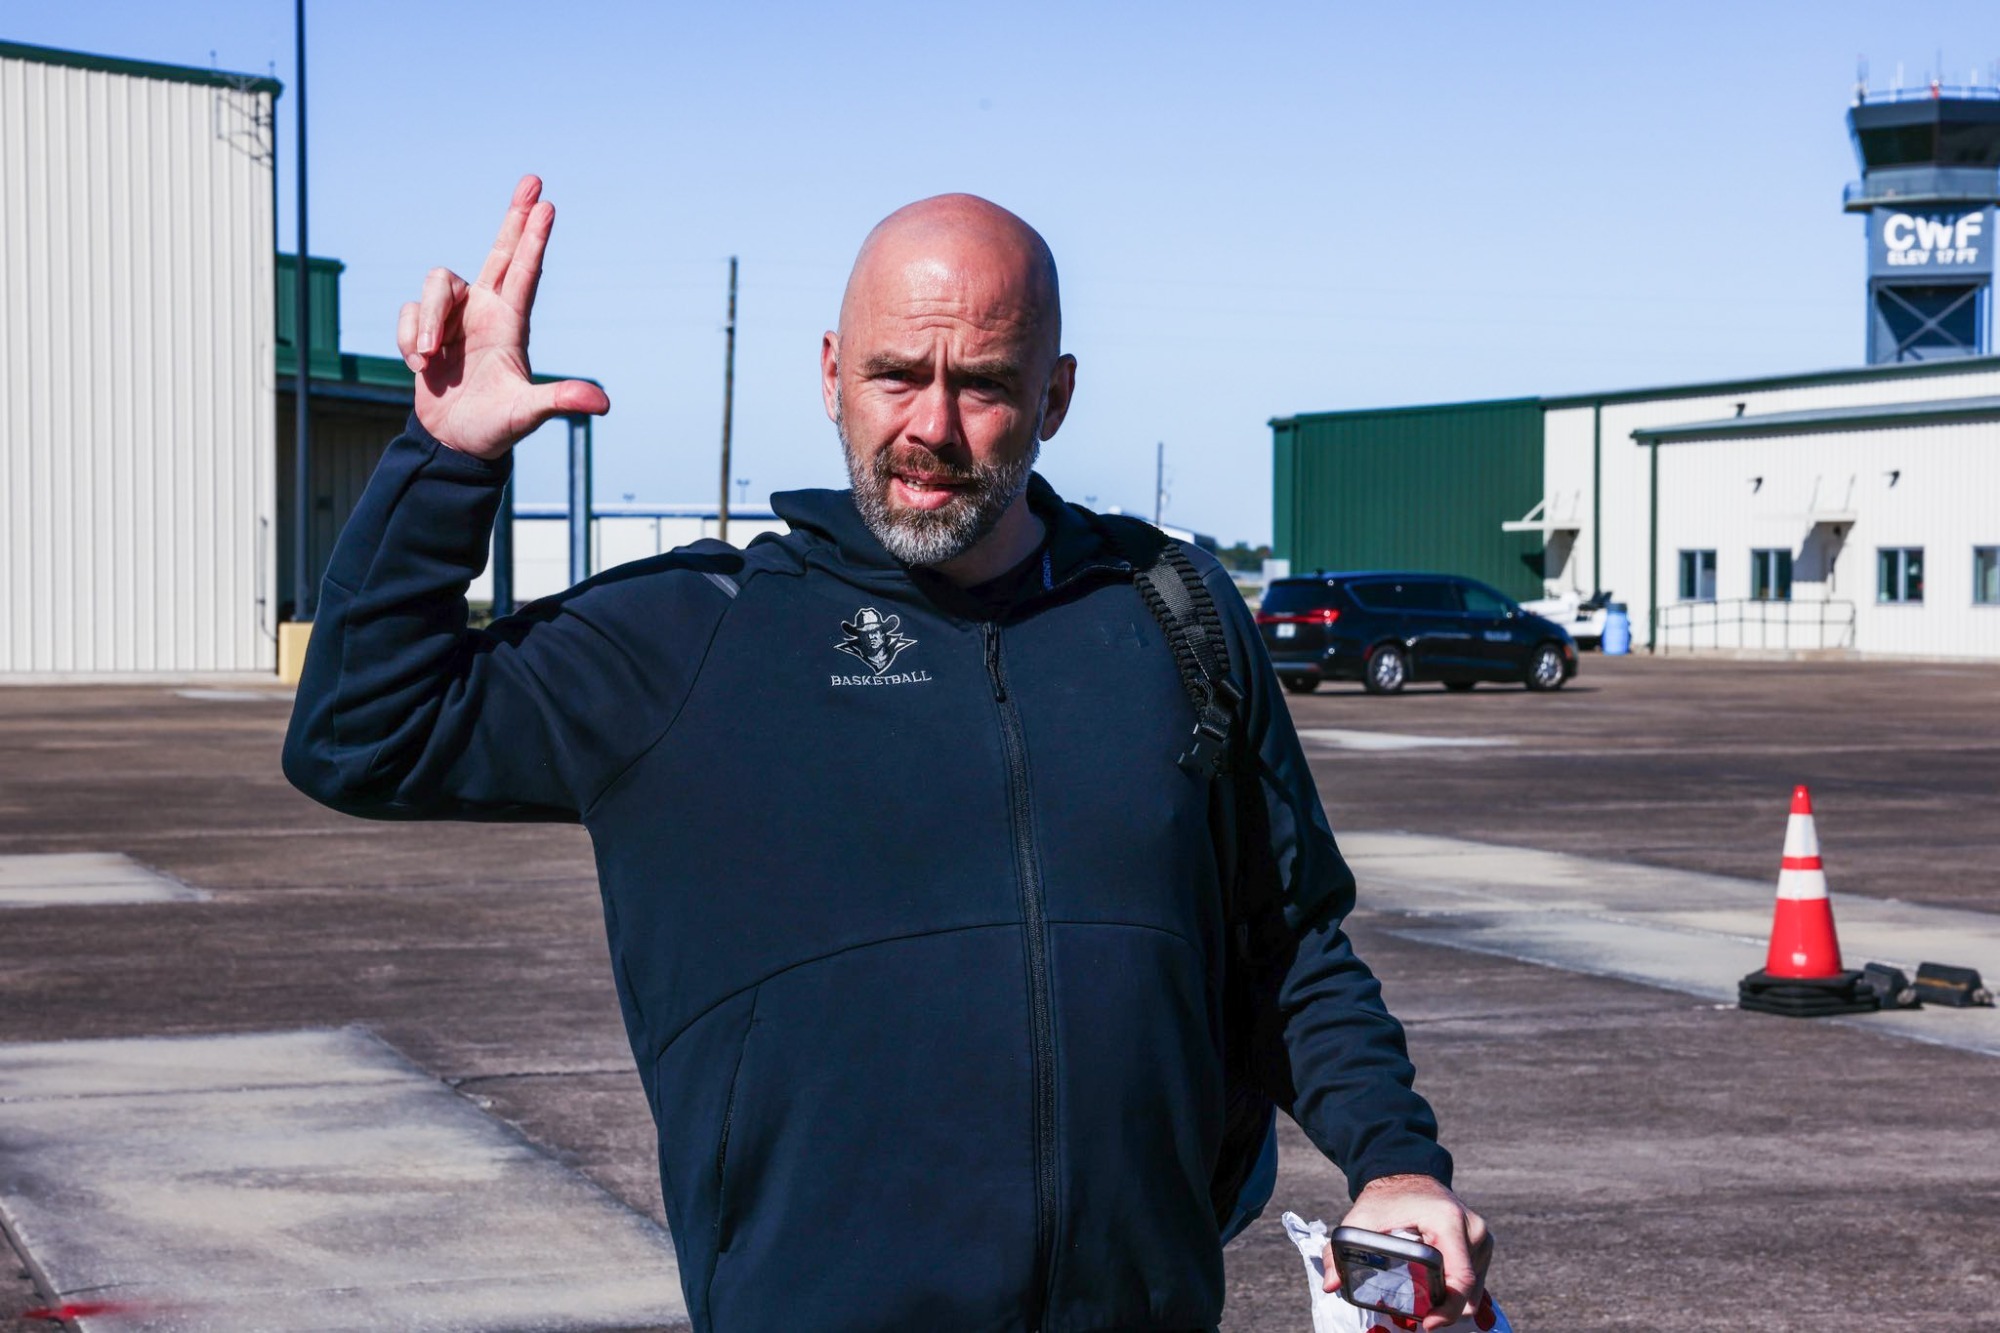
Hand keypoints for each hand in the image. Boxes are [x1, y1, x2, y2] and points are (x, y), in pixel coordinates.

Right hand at [396, 174, 609, 459]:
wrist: (455, 444)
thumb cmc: (495, 428)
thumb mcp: (528, 414)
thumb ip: (560, 402)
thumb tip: (602, 403)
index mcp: (511, 323)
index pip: (526, 271)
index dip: (534, 237)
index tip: (547, 204)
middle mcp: (485, 311)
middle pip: (499, 251)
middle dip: (514, 217)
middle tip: (533, 180)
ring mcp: (453, 318)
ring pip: (436, 282)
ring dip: (424, 321)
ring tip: (427, 361)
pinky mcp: (423, 329)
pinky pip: (407, 312)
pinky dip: (406, 339)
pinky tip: (420, 369)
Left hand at [1322, 1174, 1491, 1330]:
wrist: (1406, 1175)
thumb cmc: (1385, 1199)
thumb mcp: (1360, 1221)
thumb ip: (1340, 1251)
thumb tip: (1332, 1284)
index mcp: (1448, 1221)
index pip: (1460, 1278)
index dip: (1447, 1308)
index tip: (1428, 1323)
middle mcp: (1472, 1228)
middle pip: (1469, 1289)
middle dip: (1446, 1308)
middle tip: (1421, 1314)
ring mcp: (1481, 1235)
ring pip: (1474, 1288)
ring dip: (1453, 1299)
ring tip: (1426, 1296)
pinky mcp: (1482, 1241)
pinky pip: (1475, 1278)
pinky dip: (1457, 1289)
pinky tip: (1435, 1284)